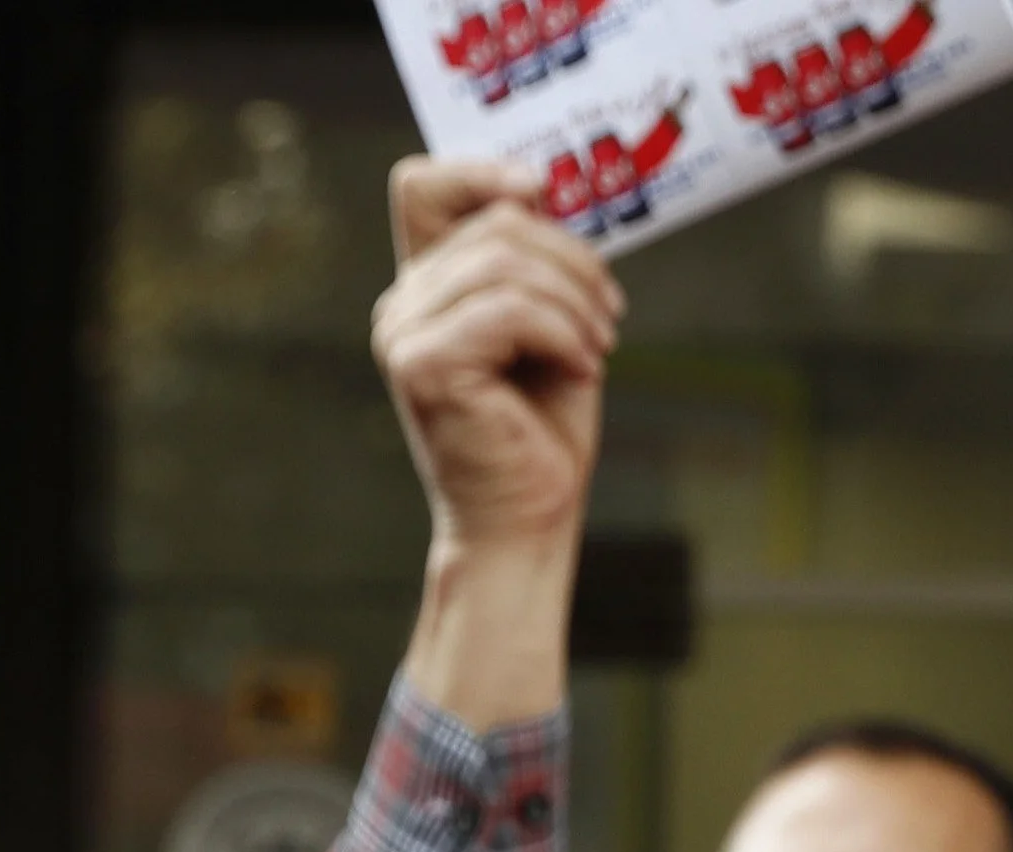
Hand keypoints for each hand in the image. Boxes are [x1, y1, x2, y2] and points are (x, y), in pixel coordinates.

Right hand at [377, 155, 617, 560]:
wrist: (528, 521)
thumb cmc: (542, 431)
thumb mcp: (550, 326)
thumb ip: (535, 261)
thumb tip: (539, 189)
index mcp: (426, 288)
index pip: (423, 187)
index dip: (481, 170)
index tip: (540, 193)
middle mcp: (402, 305)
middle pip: (496, 222)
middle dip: (573, 261)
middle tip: (610, 317)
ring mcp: (403, 334)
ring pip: (507, 263)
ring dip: (576, 300)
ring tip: (601, 346)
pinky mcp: (423, 365)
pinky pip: (511, 310)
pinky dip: (565, 333)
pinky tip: (584, 368)